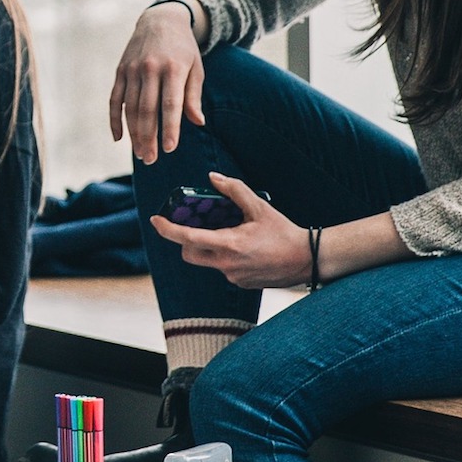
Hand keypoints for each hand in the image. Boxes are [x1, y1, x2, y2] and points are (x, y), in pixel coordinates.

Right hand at [110, 2, 204, 163]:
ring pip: (131, 108)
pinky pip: (115, 100)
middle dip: (148, 137)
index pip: (171, 103)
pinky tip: (119, 138)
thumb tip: (197, 122)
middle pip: (147, 110)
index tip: (170, 148)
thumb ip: (193, 95)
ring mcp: (132, 70)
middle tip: (150, 159)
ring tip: (140, 154)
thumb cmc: (183, 49)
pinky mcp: (120, 71)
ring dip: (134, 134)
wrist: (161, 19)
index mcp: (173, 68)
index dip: (170, 127)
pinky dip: (115, 120)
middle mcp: (151, 68)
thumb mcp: (195, 68)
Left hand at [148, 173, 309, 288]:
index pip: (187, 239)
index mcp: (228, 244)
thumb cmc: (283, 232)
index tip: (155, 221)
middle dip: (186, 241)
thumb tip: (213, 178)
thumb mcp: (260, 207)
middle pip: (189, 254)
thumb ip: (234, 191)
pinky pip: (223, 268)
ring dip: (209, 247)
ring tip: (231, 234)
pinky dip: (225, 256)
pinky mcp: (240, 283)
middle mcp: (225, 264)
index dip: (168, 229)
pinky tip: (246, 248)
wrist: (307, 260)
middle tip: (195, 226)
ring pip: (207, 261)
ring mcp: (231, 276)